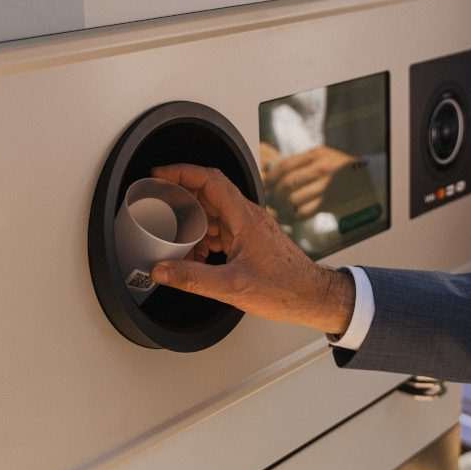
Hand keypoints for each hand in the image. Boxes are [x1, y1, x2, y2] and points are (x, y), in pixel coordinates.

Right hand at [150, 164, 355, 334]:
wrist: (313, 297)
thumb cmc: (284, 288)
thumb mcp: (232, 286)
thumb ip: (193, 278)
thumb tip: (162, 270)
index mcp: (245, 218)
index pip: (210, 180)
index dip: (182, 172)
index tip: (161, 174)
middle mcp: (248, 217)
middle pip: (208, 193)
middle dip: (181, 197)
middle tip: (158, 204)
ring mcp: (250, 228)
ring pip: (214, 213)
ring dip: (192, 222)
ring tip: (173, 237)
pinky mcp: (252, 240)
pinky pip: (222, 229)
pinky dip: (204, 237)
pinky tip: (196, 256)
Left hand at [264, 146, 356, 219]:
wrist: (368, 180)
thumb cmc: (341, 169)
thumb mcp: (322, 156)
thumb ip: (300, 161)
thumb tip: (271, 168)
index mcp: (318, 155)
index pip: (285, 165)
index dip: (271, 176)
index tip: (265, 183)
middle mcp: (323, 169)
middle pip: (288, 183)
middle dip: (274, 193)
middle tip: (270, 198)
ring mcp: (328, 187)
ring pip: (294, 199)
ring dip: (283, 206)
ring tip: (279, 207)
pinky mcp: (330, 203)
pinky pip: (305, 212)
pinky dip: (294, 215)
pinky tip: (291, 214)